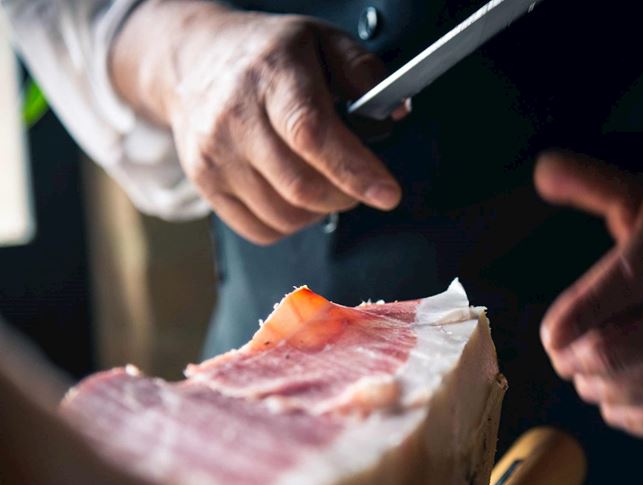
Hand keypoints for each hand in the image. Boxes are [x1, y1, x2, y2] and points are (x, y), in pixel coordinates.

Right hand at [112, 2, 402, 243]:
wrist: (195, 60)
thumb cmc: (265, 55)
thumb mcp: (321, 40)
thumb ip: (361, 70)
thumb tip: (391, 111)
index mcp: (272, 76)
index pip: (312, 134)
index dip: (354, 170)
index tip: (387, 193)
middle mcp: (236, 117)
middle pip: (302, 187)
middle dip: (345, 195)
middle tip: (357, 182)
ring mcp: (215, 155)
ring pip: (284, 216)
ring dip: (318, 211)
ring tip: (323, 181)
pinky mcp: (205, 183)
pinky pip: (260, 230)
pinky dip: (289, 223)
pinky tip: (293, 195)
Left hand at [535, 152, 642, 438]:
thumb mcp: (640, 195)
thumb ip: (590, 183)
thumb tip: (540, 169)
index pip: (635, 274)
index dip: (588, 308)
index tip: (549, 334)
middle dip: (606, 359)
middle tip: (563, 363)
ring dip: (625, 393)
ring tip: (584, 385)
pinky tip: (616, 410)